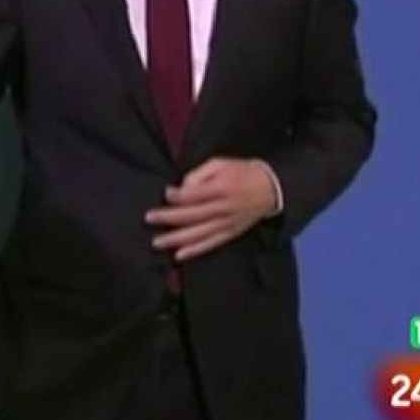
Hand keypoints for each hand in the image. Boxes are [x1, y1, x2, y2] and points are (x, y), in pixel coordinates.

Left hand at [145, 157, 278, 261]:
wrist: (271, 189)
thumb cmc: (241, 172)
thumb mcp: (220, 164)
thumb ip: (199, 174)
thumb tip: (181, 189)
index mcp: (221, 188)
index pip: (195, 195)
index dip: (178, 195)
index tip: (165, 193)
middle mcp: (223, 208)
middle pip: (192, 216)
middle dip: (168, 218)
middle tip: (149, 218)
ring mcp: (227, 224)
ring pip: (199, 234)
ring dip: (176, 239)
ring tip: (157, 242)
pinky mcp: (231, 234)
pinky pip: (211, 244)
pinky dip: (195, 251)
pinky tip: (178, 255)